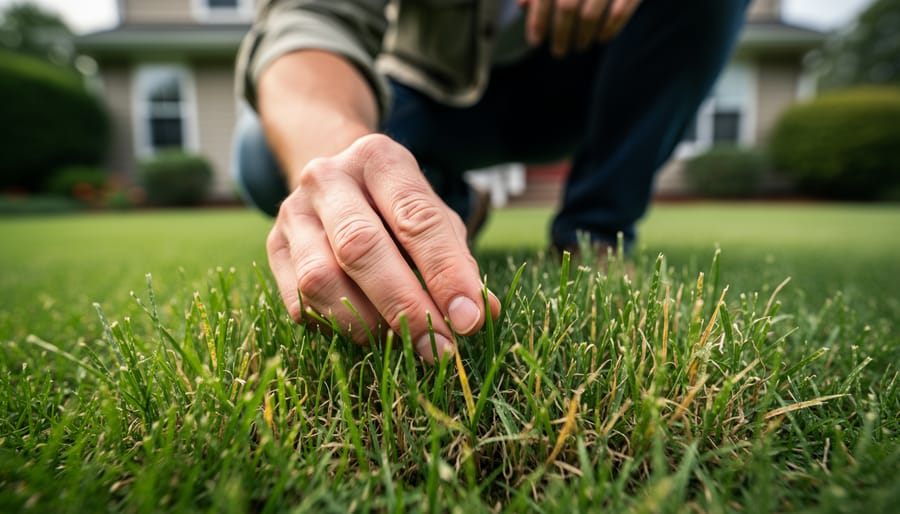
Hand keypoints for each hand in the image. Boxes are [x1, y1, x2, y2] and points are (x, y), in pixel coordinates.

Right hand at [266, 134, 500, 362]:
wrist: (335, 185)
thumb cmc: (397, 209)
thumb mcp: (433, 218)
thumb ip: (457, 261)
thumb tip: (483, 313)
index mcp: (378, 159)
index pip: (416, 218)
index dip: (445, 272)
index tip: (470, 319)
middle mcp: (327, 178)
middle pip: (360, 247)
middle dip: (405, 306)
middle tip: (439, 348)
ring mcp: (293, 213)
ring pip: (320, 279)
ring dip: (367, 323)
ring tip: (402, 343)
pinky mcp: (274, 249)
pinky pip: (300, 303)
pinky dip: (336, 327)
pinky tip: (366, 332)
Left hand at [520, 0, 641, 56]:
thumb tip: (522, 5)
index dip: (537, 20)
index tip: (534, 42)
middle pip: (567, 7)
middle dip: (560, 34)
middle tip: (558, 53)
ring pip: (589, 14)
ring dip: (583, 36)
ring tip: (579, 47)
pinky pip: (619, 12)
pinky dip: (610, 28)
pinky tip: (603, 39)